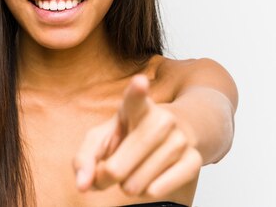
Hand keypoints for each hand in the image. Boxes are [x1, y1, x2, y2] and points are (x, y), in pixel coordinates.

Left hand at [73, 75, 201, 197]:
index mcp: (136, 106)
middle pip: (117, 167)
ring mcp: (179, 139)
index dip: (137, 91)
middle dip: (107, 176)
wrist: (174, 134)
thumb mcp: (103, 138)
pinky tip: (149, 182)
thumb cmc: (130, 135)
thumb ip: (85, 158)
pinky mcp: (193, 159)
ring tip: (133, 172)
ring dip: (128, 186)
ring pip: (136, 184)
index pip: (135, 99)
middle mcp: (161, 119)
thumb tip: (82, 184)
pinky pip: (159, 189)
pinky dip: (148, 191)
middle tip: (111, 170)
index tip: (139, 83)